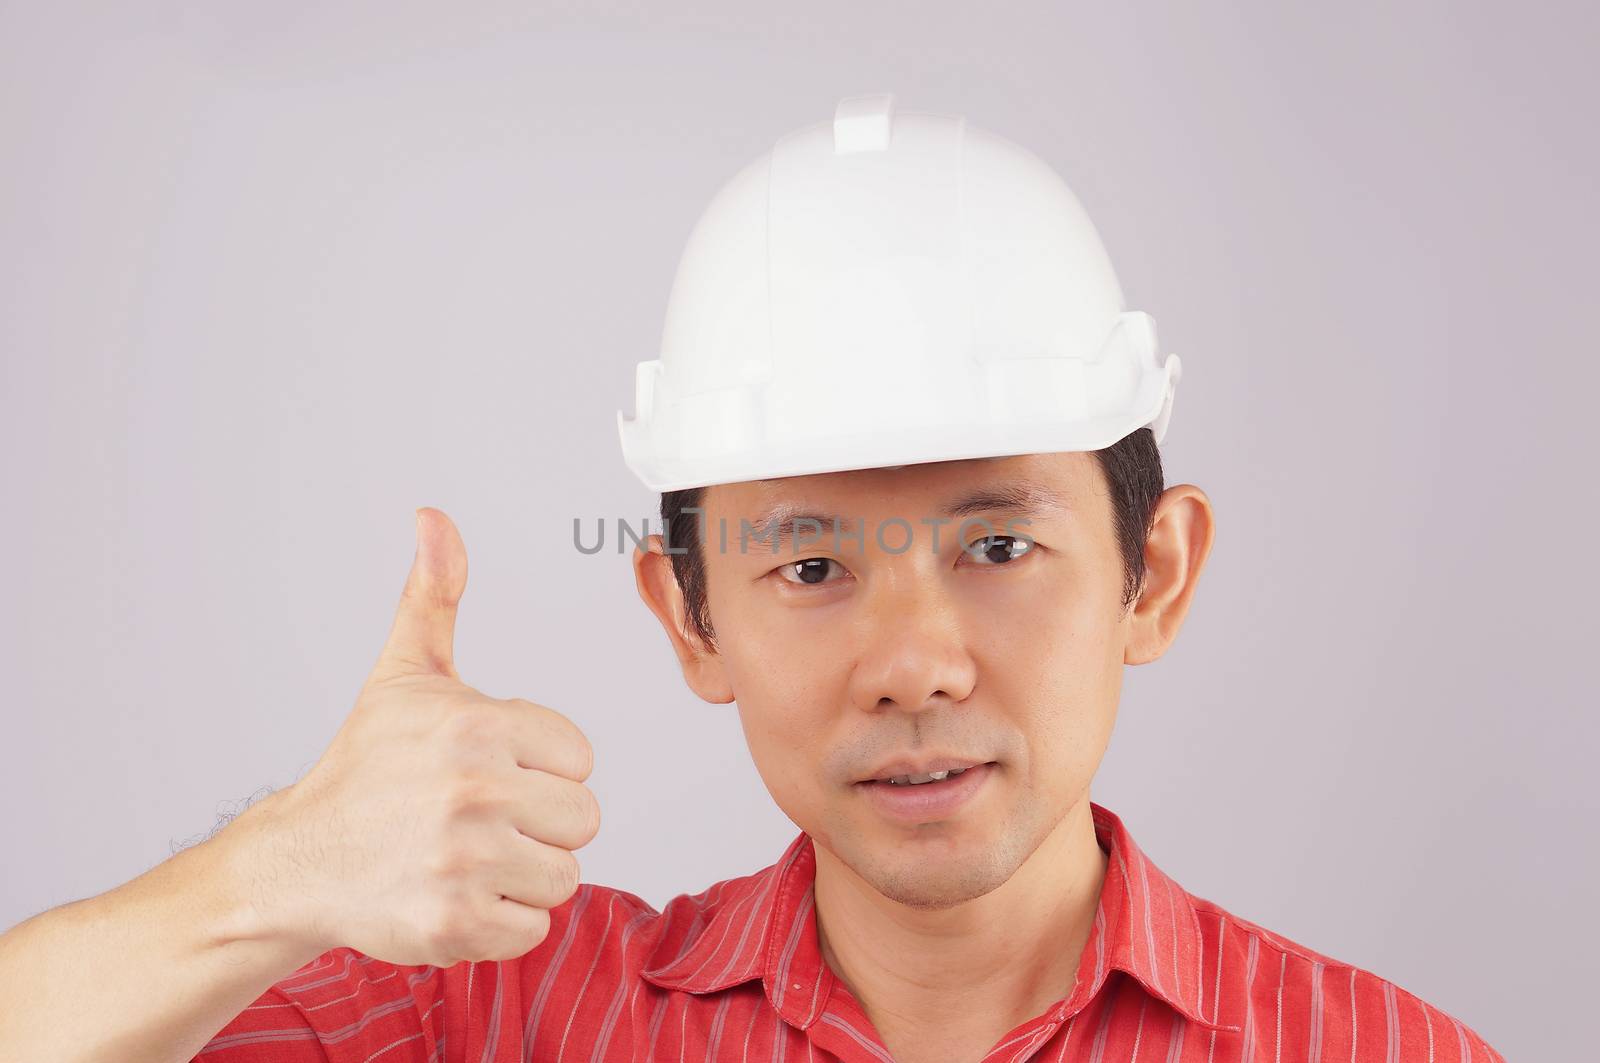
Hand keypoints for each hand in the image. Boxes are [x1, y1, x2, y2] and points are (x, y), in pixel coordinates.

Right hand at [251, 507, 598, 965]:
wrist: (300, 861)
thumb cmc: (365, 766)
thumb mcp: (403, 673)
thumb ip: (434, 596)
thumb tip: (434, 517)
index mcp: (475, 724)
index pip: (580, 758)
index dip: (542, 768)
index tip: (489, 770)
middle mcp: (472, 789)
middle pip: (583, 819)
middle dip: (539, 823)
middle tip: (478, 818)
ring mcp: (463, 860)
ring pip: (565, 875)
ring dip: (523, 874)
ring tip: (467, 855)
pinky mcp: (453, 924)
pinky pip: (532, 928)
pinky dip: (501, 922)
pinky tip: (456, 894)